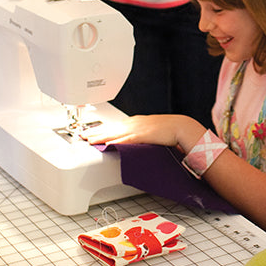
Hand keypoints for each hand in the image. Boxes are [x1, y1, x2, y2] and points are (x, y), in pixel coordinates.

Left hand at [84, 113, 202, 151]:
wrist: (181, 127)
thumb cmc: (170, 130)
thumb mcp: (153, 130)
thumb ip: (143, 135)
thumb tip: (136, 141)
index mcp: (137, 121)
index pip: (115, 125)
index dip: (103, 128)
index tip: (92, 131)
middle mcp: (134, 123)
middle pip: (111, 127)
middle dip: (96, 131)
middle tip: (83, 135)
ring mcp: (137, 128)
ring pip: (114, 132)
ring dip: (101, 136)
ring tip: (89, 140)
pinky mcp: (142, 136)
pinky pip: (124, 139)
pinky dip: (114, 141)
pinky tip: (106, 144)